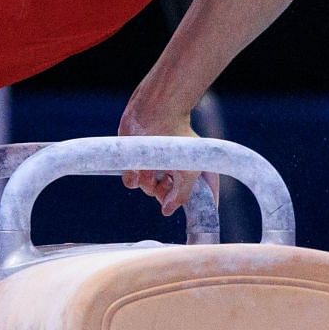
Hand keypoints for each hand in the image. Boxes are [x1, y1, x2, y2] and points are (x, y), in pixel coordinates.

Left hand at [117, 103, 209, 217]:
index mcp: (189, 172)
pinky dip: (133, 175)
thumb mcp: (188, 171)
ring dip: (148, 181)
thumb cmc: (176, 137)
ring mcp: (152, 167)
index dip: (195, 206)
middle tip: (166, 179)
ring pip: (147, 189)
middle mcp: (171, 172)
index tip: (196, 216)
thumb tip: (167, 211)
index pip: (197, 196)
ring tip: (152, 163)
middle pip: (165, 197)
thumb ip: (181, 196)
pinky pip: (131, 182)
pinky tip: (138, 163)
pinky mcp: (135, 162)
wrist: (153, 113)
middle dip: (163, 192)